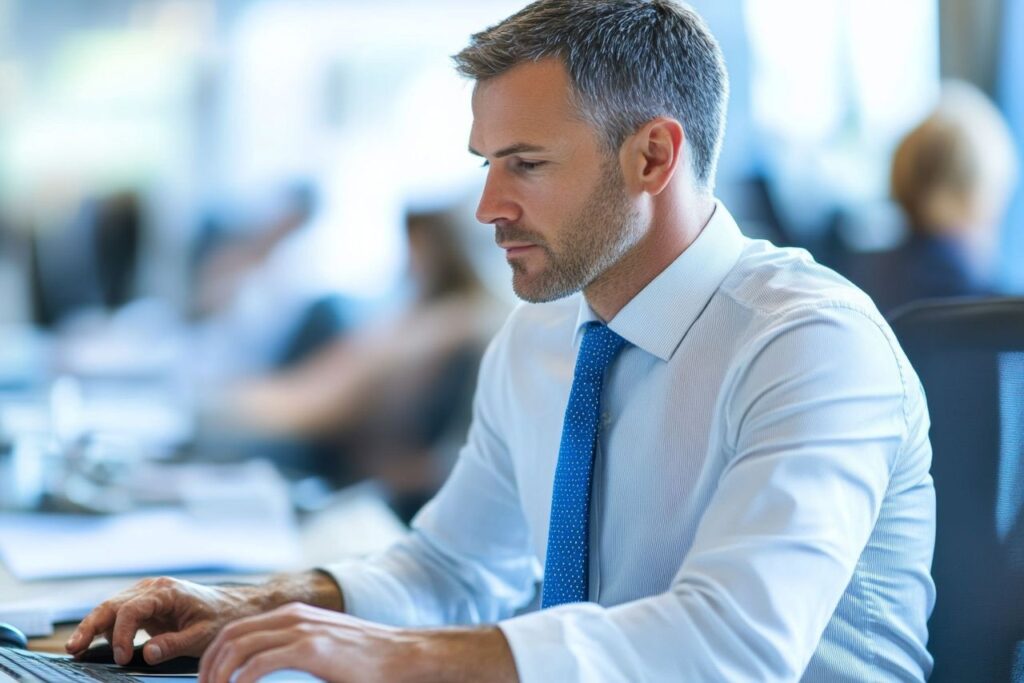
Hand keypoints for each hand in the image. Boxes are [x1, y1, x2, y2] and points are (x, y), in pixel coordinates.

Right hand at [65, 577, 264, 665]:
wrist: (236, 607)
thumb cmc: (223, 618)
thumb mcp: (203, 635)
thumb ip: (174, 644)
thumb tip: (145, 654)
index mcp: (166, 591)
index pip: (131, 610)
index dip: (120, 634)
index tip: (120, 658)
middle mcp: (152, 589)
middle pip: (112, 604)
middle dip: (90, 626)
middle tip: (73, 649)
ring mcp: (147, 595)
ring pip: (110, 608)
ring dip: (91, 626)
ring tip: (74, 648)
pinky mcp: (146, 606)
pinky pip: (119, 615)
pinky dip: (103, 627)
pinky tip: (91, 644)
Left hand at [200, 602, 518, 682]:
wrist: (405, 655)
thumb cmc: (369, 660)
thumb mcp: (327, 647)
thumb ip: (297, 652)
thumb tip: (269, 672)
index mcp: (294, 615)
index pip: (237, 629)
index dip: (214, 657)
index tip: (209, 682)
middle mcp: (294, 616)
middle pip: (230, 636)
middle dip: (208, 667)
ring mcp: (303, 629)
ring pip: (239, 647)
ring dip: (219, 674)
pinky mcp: (313, 647)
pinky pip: (260, 663)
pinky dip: (241, 679)